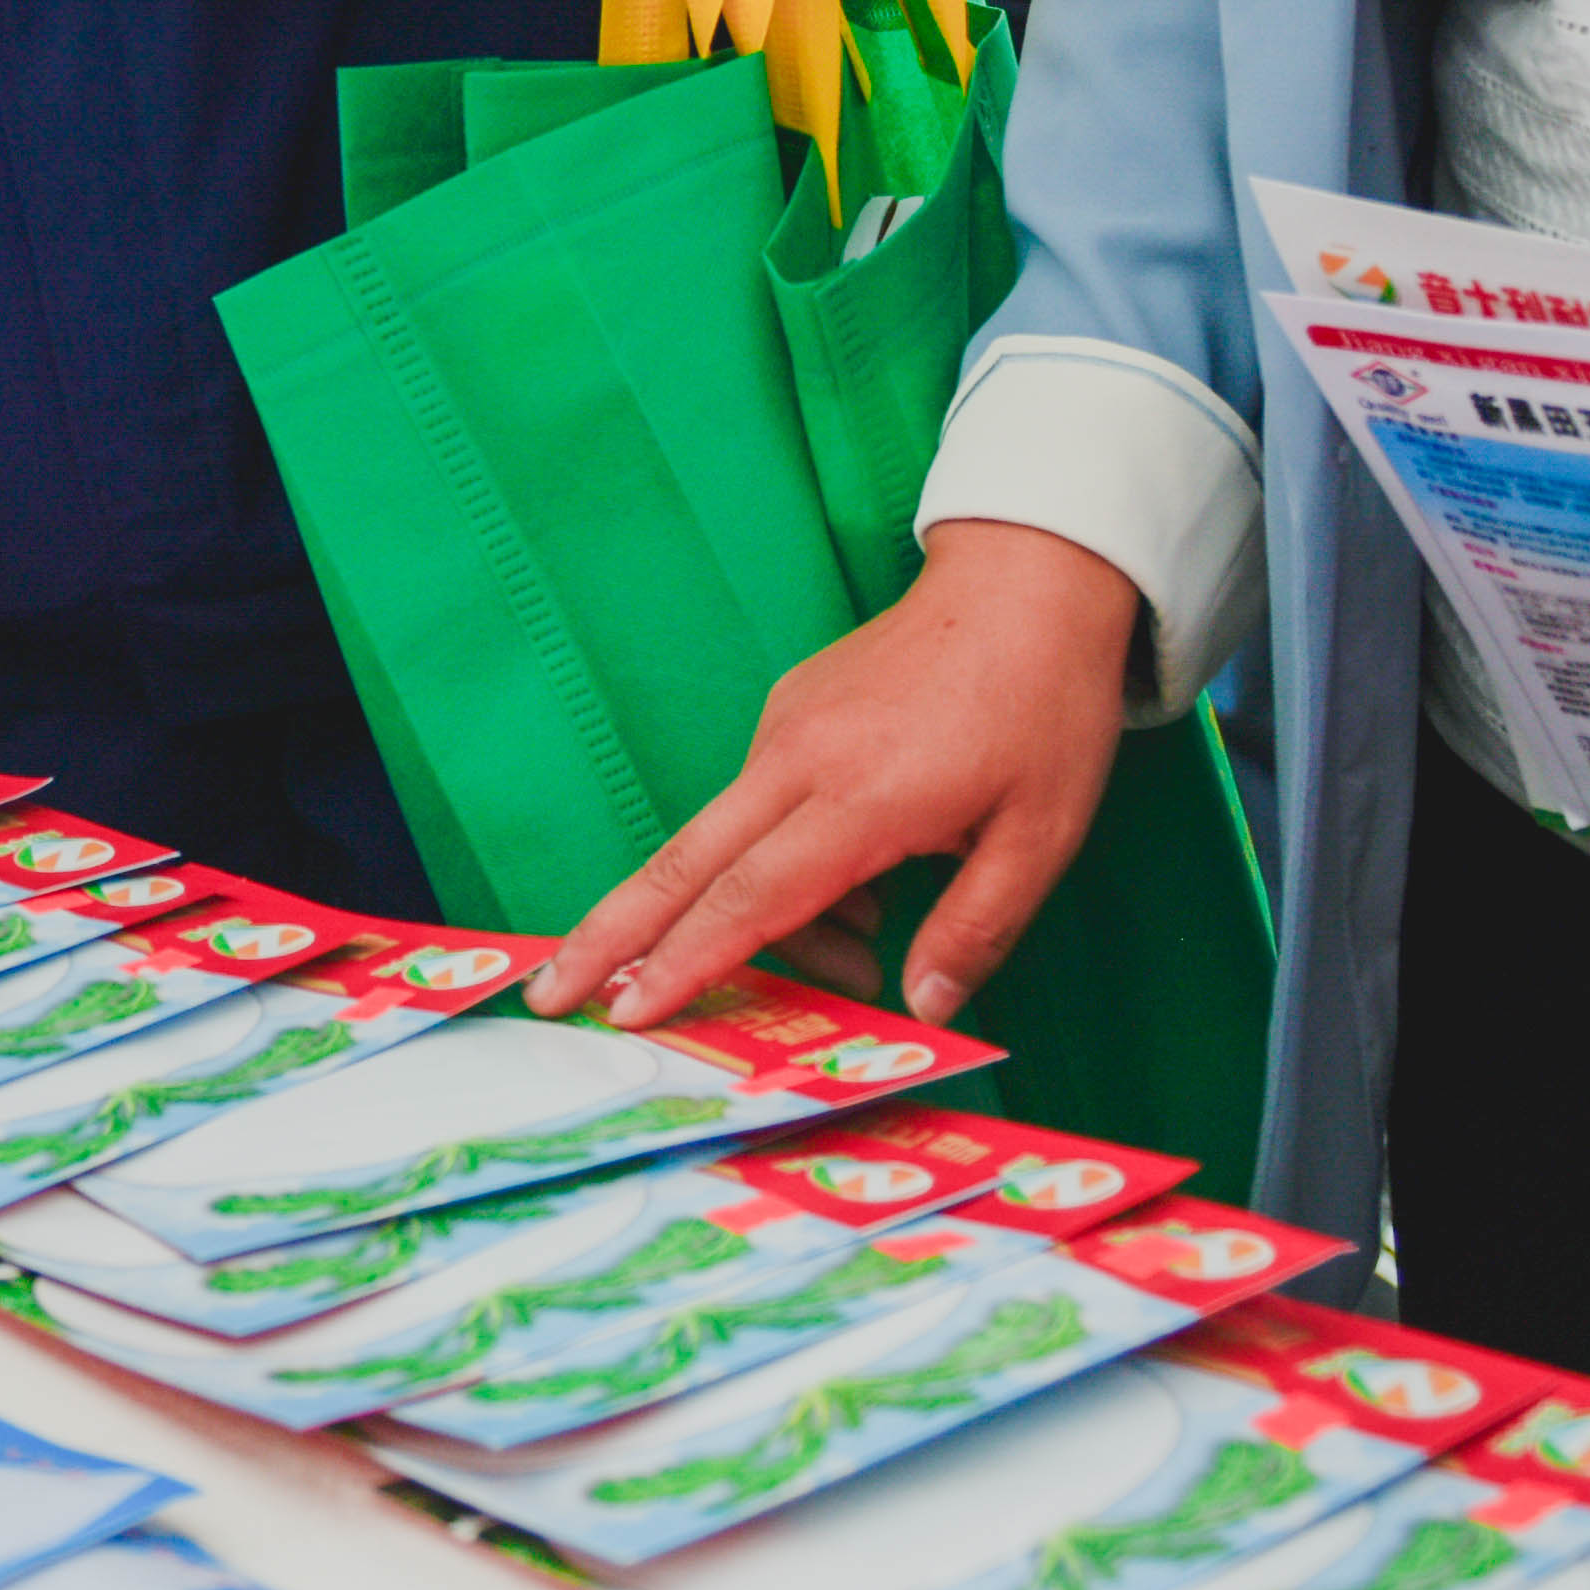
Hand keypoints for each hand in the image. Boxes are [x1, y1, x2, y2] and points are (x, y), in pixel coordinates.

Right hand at [534, 523, 1139, 1030]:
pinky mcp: (790, 712)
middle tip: (546, 993)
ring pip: (727, 845)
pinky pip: (759, 811)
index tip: (628, 1008)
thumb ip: (974, 930)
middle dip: (610, 934)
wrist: (1027, 581)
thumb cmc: (1043, 708)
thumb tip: (920, 1008)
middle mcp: (798, 759)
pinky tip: (858, 893)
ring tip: (857, 955)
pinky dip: (779, 867)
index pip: (749, 897)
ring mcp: (784, 729)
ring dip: (751, 919)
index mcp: (860, 795)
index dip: (685, 962)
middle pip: (682, 863)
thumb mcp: (1040, 835)